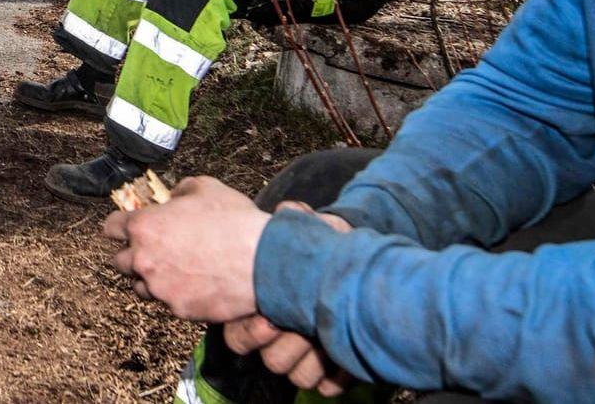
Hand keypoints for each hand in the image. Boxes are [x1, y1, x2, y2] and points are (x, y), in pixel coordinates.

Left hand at [101, 176, 269, 322]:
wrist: (263, 261)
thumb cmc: (234, 221)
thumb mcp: (206, 187)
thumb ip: (181, 190)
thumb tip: (175, 196)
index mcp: (145, 227)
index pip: (111, 227)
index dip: (118, 226)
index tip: (125, 228)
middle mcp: (144, 259)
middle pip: (119, 261)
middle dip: (132, 254)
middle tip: (152, 250)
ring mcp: (160, 288)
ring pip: (140, 286)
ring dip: (150, 278)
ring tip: (173, 270)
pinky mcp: (178, 309)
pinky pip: (169, 302)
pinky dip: (177, 295)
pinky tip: (196, 284)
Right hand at [220, 201, 352, 393]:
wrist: (356, 267)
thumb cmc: (325, 250)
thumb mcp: (311, 229)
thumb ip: (296, 219)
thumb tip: (290, 210)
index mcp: (261, 308)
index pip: (237, 337)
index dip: (251, 332)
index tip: (270, 319)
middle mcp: (280, 337)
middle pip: (270, 360)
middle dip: (286, 345)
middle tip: (302, 327)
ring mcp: (305, 356)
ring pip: (295, 374)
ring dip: (311, 359)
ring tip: (328, 338)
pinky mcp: (332, 370)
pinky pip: (325, 385)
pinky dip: (336, 376)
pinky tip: (345, 361)